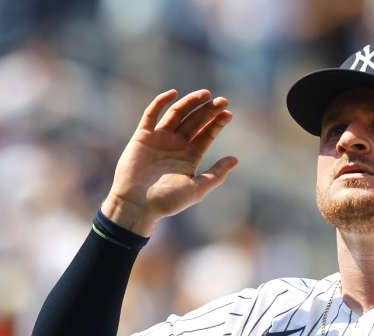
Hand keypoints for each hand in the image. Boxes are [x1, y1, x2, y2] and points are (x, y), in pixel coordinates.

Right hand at [100, 89, 237, 235]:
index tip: (228, 113)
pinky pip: (151, 114)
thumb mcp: (196, 189)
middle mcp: (176, 145)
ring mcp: (159, 139)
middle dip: (209, 110)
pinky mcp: (143, 136)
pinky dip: (160, 102)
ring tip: (206, 94)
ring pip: (177, 114)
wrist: (137, 205)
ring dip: (190, 103)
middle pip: (195, 121)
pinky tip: (174, 93)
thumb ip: (216, 174)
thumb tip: (236, 159)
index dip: (217, 123)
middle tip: (223, 101)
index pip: (207, 134)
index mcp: (190, 157)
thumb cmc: (167, 202)